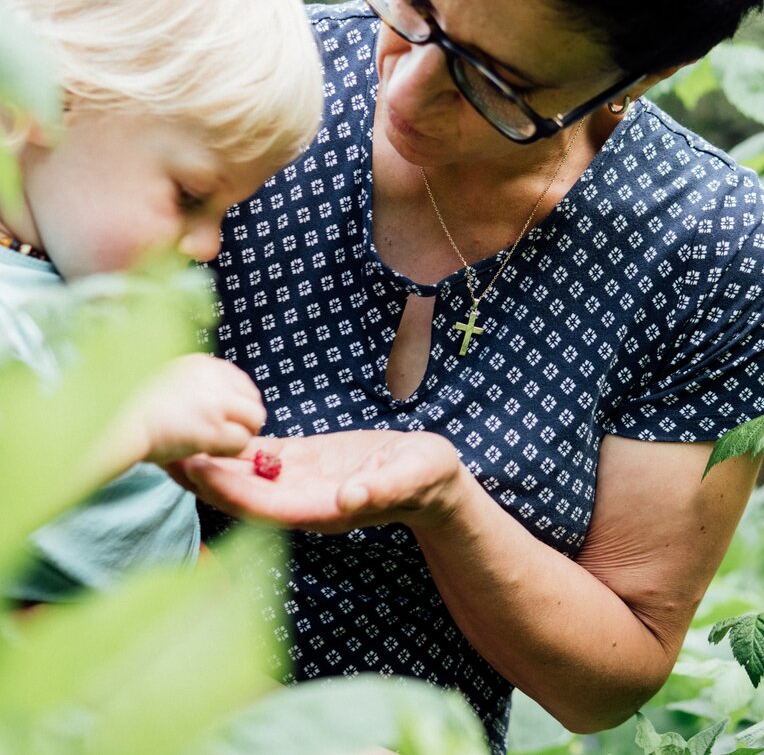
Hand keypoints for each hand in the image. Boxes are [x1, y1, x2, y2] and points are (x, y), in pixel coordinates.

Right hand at [117, 354, 265, 463]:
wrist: (111, 423)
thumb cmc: (126, 408)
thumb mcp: (162, 380)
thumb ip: (190, 385)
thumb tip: (209, 401)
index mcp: (201, 364)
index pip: (240, 381)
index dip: (236, 403)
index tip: (224, 418)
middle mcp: (213, 377)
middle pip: (253, 399)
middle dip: (244, 419)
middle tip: (225, 436)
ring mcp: (215, 402)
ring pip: (254, 419)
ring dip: (241, 434)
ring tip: (217, 445)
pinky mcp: (212, 428)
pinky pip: (241, 441)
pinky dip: (230, 450)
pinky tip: (209, 452)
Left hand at [171, 430, 466, 533]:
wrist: (432, 479)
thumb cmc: (428, 478)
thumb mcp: (413, 477)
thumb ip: (381, 489)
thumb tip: (348, 498)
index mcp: (322, 508)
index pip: (263, 504)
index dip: (226, 488)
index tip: (195, 467)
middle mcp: (300, 500)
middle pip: (239, 492)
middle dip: (200, 474)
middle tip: (161, 445)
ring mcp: (297, 483)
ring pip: (241, 474)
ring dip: (207, 458)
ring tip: (169, 430)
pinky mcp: (301, 463)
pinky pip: (257, 456)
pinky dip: (231, 444)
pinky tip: (205, 424)